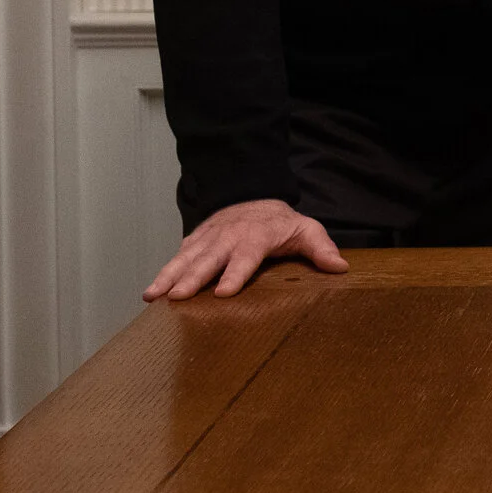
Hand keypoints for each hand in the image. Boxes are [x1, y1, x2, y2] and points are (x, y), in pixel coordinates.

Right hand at [143, 198, 346, 301]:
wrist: (254, 195)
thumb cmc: (282, 223)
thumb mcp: (306, 230)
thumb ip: (321, 248)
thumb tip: (340, 267)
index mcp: (257, 236)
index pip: (246, 256)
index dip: (235, 273)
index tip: (223, 292)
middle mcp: (229, 236)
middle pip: (209, 259)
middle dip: (192, 278)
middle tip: (176, 297)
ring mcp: (209, 237)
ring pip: (187, 257)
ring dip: (169, 275)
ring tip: (152, 295)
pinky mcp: (196, 239)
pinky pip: (179, 255)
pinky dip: (164, 270)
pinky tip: (151, 291)